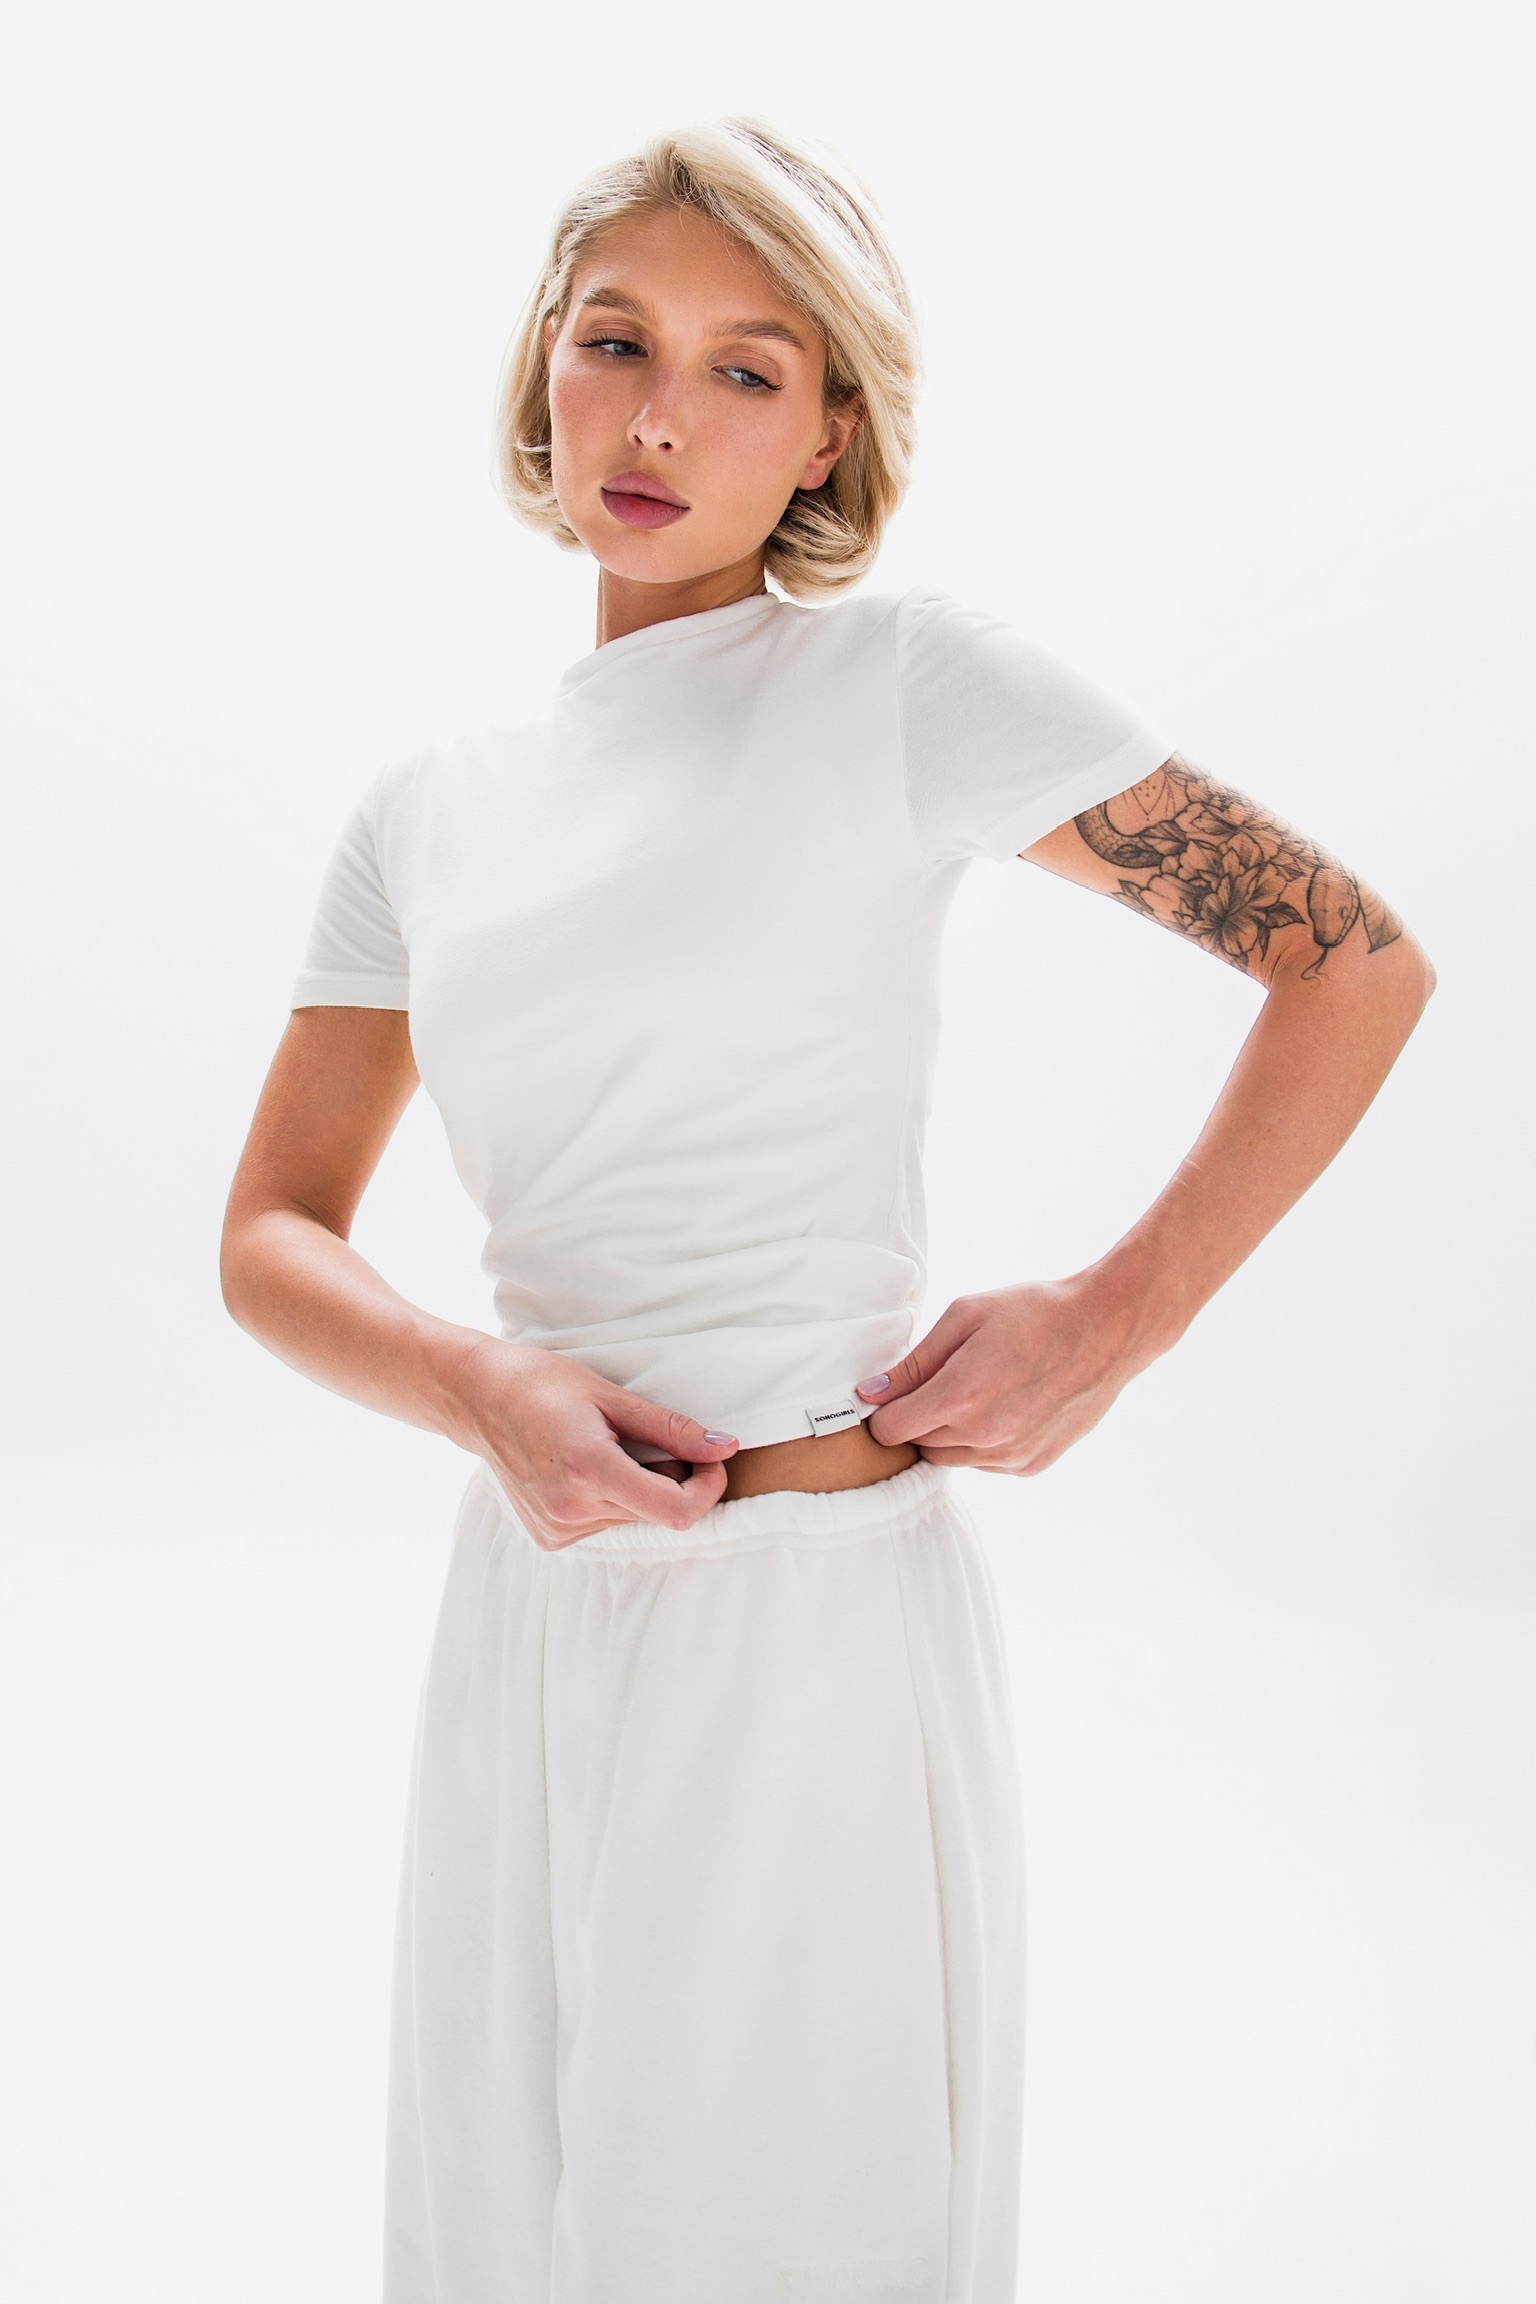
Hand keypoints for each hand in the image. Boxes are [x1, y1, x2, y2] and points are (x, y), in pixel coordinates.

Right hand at [452, 1336, 738, 1549]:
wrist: (478, 1398)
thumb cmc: (542, 1384)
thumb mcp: (611, 1396)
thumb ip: (671, 1429)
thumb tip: (724, 1448)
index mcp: (590, 1470)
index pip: (677, 1510)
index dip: (707, 1488)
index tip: (710, 1460)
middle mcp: (572, 1510)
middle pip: (657, 1514)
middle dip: (672, 1481)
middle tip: (648, 1440)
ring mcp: (557, 1530)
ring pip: (633, 1520)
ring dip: (640, 1491)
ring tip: (607, 1450)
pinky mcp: (549, 1538)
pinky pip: (605, 1525)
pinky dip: (612, 1500)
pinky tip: (585, 1470)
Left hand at [854, 1273, 1157, 1474]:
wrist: (1106, 1329)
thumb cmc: (1034, 1312)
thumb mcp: (965, 1317)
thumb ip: (913, 1363)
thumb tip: (869, 1394)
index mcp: (960, 1396)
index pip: (890, 1431)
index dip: (886, 1409)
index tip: (897, 1390)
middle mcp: (984, 1435)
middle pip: (918, 1445)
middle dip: (919, 1417)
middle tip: (946, 1380)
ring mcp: (1010, 1455)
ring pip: (950, 1459)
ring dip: (950, 1432)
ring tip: (979, 1389)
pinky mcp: (1032, 1464)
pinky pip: (985, 1463)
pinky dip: (983, 1441)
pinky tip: (1006, 1404)